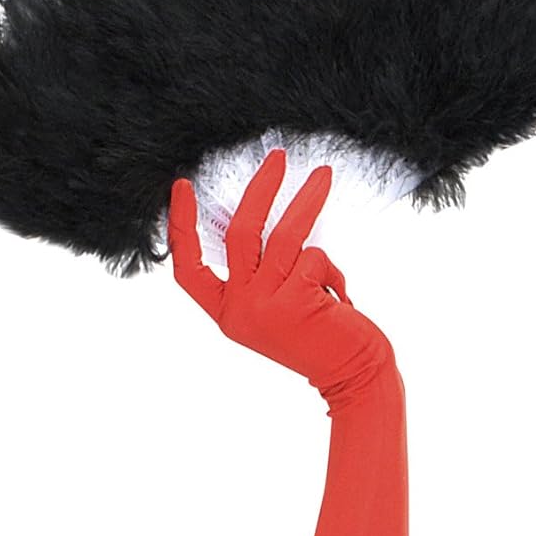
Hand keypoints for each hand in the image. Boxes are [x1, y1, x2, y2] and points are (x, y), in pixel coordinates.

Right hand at [168, 148, 394, 400]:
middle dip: (260, 189)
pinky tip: (341, 298)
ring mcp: (265, 307)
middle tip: (276, 157)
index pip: (188, 270)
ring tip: (323, 175)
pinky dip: (333, 269)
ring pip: (282, 235)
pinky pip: (314, 258)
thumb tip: (264, 215)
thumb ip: (263, 274)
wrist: (354, 378)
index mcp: (227, 314)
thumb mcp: (277, 308)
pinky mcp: (296, 302)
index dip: (181, 227)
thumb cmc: (321, 339)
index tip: (182, 185)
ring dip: (307, 201)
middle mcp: (239, 311)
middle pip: (239, 233)